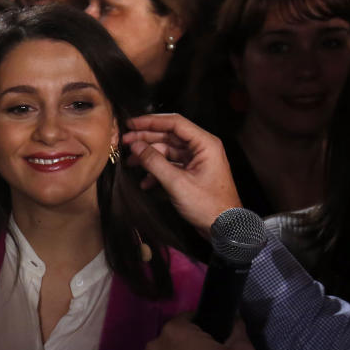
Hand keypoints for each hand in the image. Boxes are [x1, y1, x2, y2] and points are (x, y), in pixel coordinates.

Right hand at [122, 113, 241, 236]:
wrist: (224, 228)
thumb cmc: (208, 205)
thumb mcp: (177, 182)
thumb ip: (154, 162)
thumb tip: (135, 145)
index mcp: (205, 144)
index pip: (174, 123)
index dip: (150, 121)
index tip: (130, 124)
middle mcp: (201, 148)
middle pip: (168, 135)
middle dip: (146, 139)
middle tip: (124, 141)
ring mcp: (196, 160)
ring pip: (167, 150)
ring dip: (148, 156)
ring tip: (130, 163)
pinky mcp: (191, 172)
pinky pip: (170, 164)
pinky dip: (156, 170)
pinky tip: (144, 181)